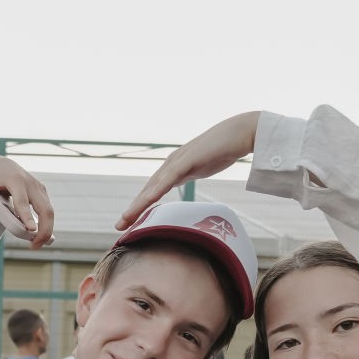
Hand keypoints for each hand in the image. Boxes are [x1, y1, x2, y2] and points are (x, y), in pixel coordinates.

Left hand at [0, 156, 54, 246]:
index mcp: (15, 180)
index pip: (22, 201)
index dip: (27, 216)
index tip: (31, 230)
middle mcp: (30, 182)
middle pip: (44, 208)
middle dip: (43, 229)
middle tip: (34, 246)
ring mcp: (38, 187)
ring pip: (49, 211)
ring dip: (46, 230)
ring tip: (36, 245)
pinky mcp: (41, 192)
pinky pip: (47, 210)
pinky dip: (46, 224)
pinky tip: (40, 236)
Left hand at [117, 111, 261, 229]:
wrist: (240, 132)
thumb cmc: (223, 149)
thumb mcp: (200, 167)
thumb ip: (189, 174)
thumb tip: (183, 182)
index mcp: (173, 168)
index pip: (153, 191)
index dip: (140, 207)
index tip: (129, 223)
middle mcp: (171, 164)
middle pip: (148, 190)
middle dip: (133, 209)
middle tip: (118, 226)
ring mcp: (178, 160)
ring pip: (154, 186)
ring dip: (139, 203)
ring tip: (126, 218)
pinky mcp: (188, 158)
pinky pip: (170, 177)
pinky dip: (158, 189)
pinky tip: (148, 200)